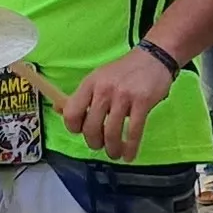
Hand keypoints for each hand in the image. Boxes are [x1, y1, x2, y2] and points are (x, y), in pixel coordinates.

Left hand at [62, 47, 176, 160]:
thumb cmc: (124, 71)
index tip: (81, 132)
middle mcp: (104, 90)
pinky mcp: (142, 102)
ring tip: (114, 153)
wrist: (154, 57)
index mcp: (90, 84)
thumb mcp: (98, 78)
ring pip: (111, 132)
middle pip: (91, 127)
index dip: (74, 128)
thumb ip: (81, 96)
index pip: (71, 112)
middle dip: (94, 142)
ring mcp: (123, 96)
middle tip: (99, 146)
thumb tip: (58, 109)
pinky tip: (129, 155)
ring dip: (112, 149)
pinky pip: (134, 131)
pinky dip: (130, 148)